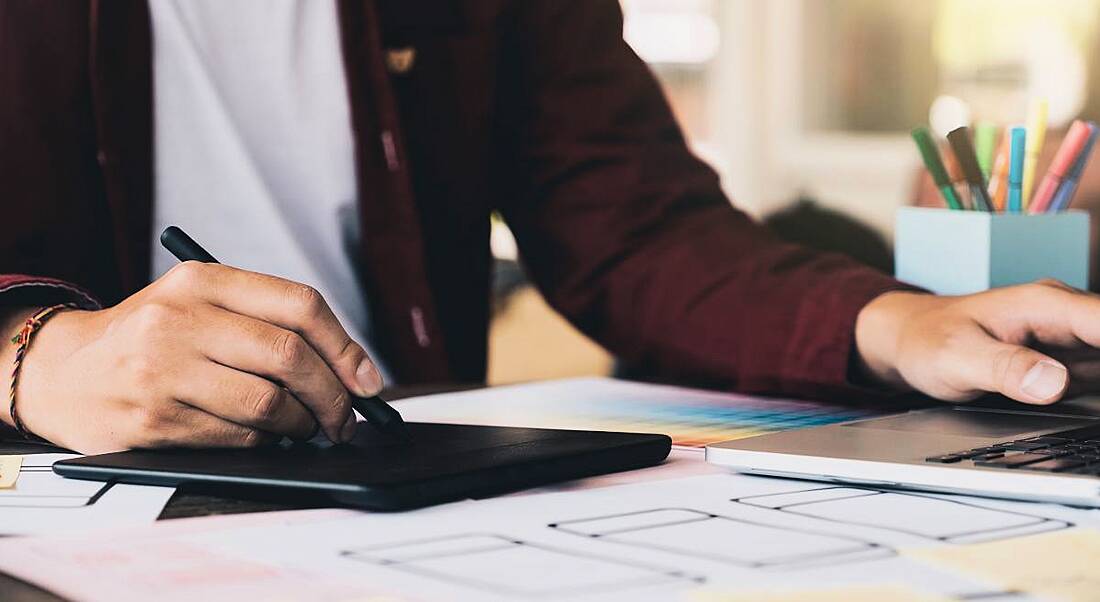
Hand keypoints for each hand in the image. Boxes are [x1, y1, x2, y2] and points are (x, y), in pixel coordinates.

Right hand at [0, 262, 382, 452]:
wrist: (61, 371)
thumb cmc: (150, 338)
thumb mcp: (198, 304)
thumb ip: (267, 323)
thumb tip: (353, 373)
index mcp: (202, 280)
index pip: (299, 305)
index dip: (345, 347)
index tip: (368, 381)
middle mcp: (180, 317)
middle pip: (290, 357)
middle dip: (333, 396)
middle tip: (345, 419)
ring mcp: (162, 369)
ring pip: (269, 404)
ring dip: (300, 425)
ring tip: (302, 428)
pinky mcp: (152, 419)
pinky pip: (237, 437)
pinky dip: (263, 442)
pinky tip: (262, 437)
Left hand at [854, 280, 1099, 404]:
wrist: (908, 339)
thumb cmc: (928, 341)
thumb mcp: (956, 357)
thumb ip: (1004, 367)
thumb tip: (1052, 381)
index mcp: (1047, 305)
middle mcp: (1068, 316)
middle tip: (1099, 405)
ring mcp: (1073, 338)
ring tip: (1094, 412)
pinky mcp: (1070, 361)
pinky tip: (1092, 413)